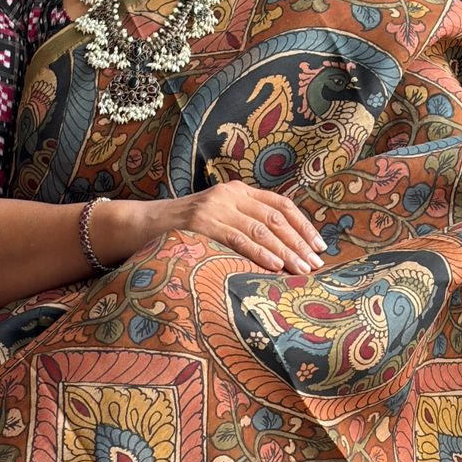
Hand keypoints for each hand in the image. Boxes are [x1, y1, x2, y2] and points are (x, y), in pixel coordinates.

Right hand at [162, 184, 327, 272]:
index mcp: (238, 191)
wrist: (141, 225)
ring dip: (284, 252)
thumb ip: (247, 225)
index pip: (281, 205)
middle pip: (275, 218)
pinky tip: (274, 266)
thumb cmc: (185, 231)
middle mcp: (229, 195)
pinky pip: (237, 239)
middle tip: (315, 265)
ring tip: (300, 270)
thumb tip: (286, 252)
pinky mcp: (200, 224)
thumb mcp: (220, 219)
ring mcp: (214, 207)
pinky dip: (259, 253)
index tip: (319, 247)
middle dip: (298, 243)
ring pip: (260, 229)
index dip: (303, 226)